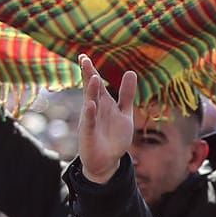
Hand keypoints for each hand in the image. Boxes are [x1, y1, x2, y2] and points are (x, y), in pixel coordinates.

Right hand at [77, 56, 135, 185]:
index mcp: (102, 103)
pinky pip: (90, 123)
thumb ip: (126, 94)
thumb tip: (131, 72)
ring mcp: (90, 121)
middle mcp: (94, 109)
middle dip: (88, 76)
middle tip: (84, 59)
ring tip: (93, 77)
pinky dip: (90, 114)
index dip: (90, 70)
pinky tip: (90, 105)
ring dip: (91, 91)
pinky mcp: (90, 135)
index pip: (95, 84)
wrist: (106, 161)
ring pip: (90, 103)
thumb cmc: (114, 135)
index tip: (84, 56)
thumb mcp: (123, 113)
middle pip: (91, 90)